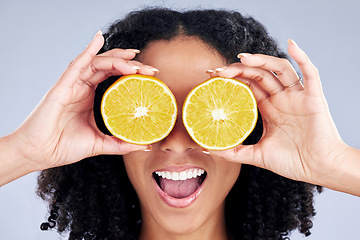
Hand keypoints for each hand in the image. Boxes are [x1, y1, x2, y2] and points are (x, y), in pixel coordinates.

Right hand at [6, 31, 155, 171]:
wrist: (39, 153)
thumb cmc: (64, 147)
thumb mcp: (100, 144)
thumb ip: (121, 144)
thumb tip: (145, 146)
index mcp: (91, 98)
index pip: (115, 78)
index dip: (132, 73)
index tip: (151, 75)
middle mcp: (83, 87)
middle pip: (110, 67)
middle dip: (131, 64)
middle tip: (150, 69)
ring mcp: (72, 85)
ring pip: (97, 63)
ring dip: (117, 58)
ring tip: (135, 60)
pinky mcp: (62, 86)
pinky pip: (77, 64)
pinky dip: (88, 50)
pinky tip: (99, 38)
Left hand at [206, 40, 348, 186]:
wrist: (319, 170)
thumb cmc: (292, 162)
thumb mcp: (257, 155)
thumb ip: (234, 152)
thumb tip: (209, 149)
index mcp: (268, 108)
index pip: (247, 86)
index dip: (230, 78)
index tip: (211, 76)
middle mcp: (281, 99)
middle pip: (258, 75)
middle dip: (238, 69)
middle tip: (218, 70)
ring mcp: (297, 97)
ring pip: (279, 69)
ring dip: (261, 60)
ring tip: (242, 58)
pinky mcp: (313, 98)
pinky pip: (310, 73)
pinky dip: (302, 57)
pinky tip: (291, 44)